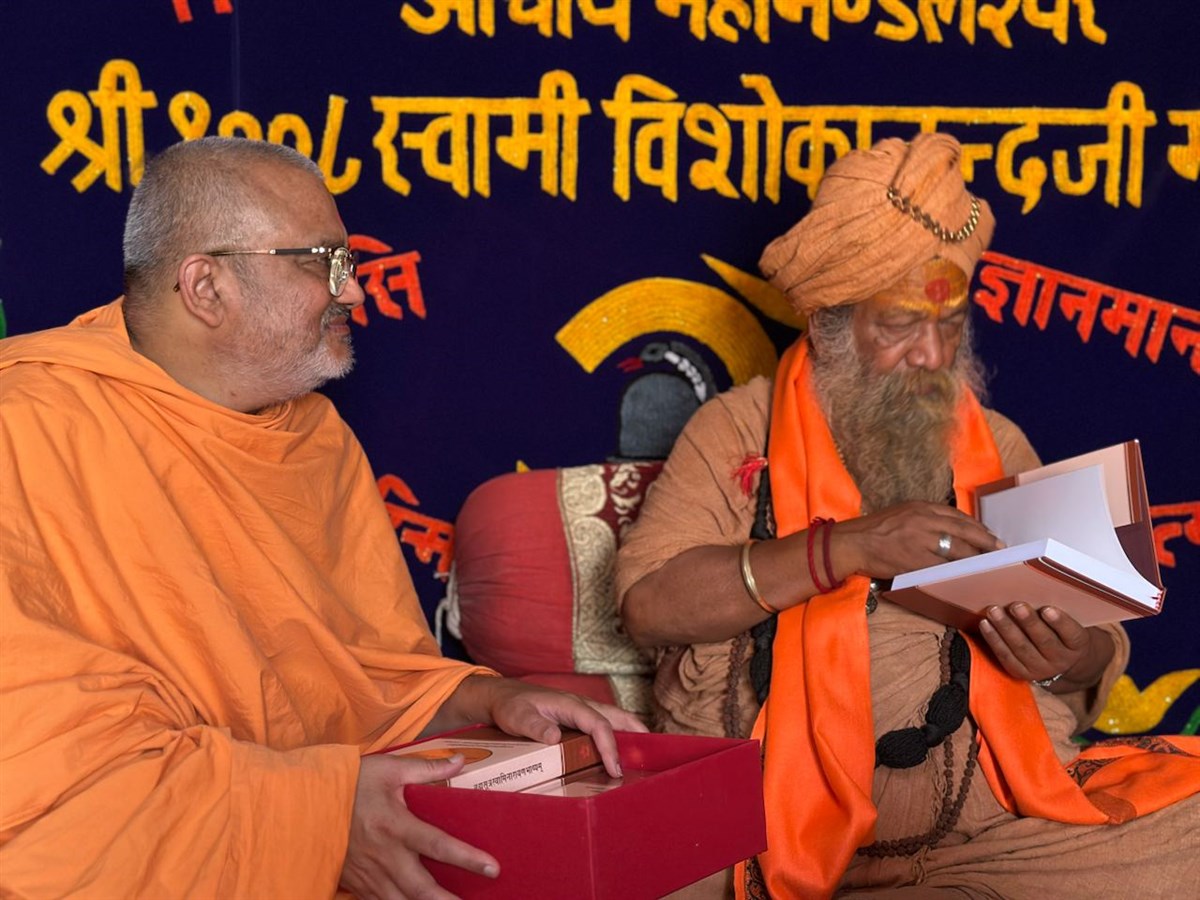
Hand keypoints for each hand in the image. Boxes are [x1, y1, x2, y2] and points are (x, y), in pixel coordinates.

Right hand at [339, 753, 498, 899]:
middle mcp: (384, 855)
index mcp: (395, 825)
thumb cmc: (349, 783)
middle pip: (421, 889)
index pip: (438, 845)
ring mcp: (370, 874)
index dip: (467, 858)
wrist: (304, 804)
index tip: (492, 867)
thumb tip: (460, 761)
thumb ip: (426, 769)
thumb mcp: (388, 768)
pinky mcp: (358, 883)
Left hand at [469, 678, 647, 777]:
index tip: (615, 769)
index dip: (609, 746)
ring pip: (614, 719)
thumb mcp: (516, 717)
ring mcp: (581, 710)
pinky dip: (618, 735)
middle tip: (654, 755)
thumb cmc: (510, 706)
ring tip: (644, 756)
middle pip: (617, 716)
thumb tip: (555, 737)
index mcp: (570, 704)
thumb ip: (534, 726)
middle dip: (637, 733)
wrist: (501, 696)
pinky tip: (620, 753)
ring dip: (631, 734)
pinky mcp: (578, 717)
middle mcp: (580, 704)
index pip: (598, 724)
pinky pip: (604, 724)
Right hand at [831, 501, 1002, 581]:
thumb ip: (924, 518)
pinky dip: (958, 572)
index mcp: (921, 507)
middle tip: (999, 550)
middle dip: (985, 541)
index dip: (977, 527)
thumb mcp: (901, 513)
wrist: (851, 543)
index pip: (958, 516)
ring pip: (957, 549)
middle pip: (964, 531)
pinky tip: (967, 576)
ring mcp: (921, 540)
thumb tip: (950, 531)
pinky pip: (943, 567)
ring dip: (976, 558)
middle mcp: (924, 520)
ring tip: (988, 564)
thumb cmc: (874, 530)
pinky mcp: (915, 560)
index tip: (989, 535)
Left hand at [978, 603, 1113, 690]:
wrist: (1061, 661)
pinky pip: (1005, 656)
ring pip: (1021, 648)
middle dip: (1028, 622)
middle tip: (1016, 605)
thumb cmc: (1060, 631)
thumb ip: (1054, 611)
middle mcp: (1061, 660)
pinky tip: (985, 624)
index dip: (1060, 622)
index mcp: (1077, 646)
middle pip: (1044, 641)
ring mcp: (1041, 669)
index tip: (1047, 609)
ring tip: (993, 610)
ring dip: (1005, 628)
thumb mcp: (1067, 622)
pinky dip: (993, 639)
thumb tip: (1030, 588)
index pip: (1072, 634)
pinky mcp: (1021, 673)